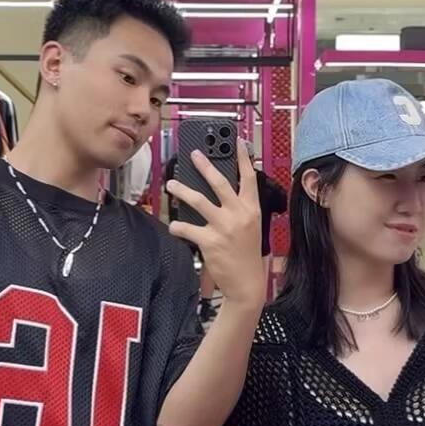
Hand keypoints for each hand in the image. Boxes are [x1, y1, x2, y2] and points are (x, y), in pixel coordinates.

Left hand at [167, 142, 265, 309]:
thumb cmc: (246, 254)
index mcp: (252, 209)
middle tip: (193, 154)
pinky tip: (174, 226)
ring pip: (198, 201)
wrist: (246, 283)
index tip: (238, 141)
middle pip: (219, 182)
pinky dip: (177, 226)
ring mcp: (224, 227)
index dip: (243, 158)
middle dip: (205, 165)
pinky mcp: (210, 241)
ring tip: (172, 185)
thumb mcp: (250, 227)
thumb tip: (221, 191)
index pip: (249, 178)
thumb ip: (239, 208)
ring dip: (182, 191)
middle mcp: (239, 215)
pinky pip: (187, 228)